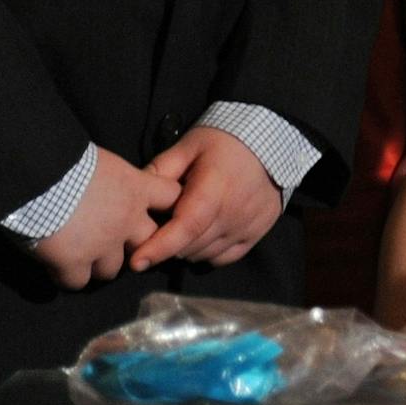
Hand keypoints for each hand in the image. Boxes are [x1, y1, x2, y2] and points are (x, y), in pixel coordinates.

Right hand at [27, 148, 179, 290]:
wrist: (37, 174)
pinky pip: (77, 282)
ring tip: (80, 257)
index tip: (152, 209)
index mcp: (136, 189)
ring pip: (112, 270)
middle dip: (133, 246)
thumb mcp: (100, 161)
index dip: (165, 204)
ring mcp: (103, 245)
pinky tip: (56, 268)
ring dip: (98, 265)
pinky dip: (67, 277)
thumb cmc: (65, 157)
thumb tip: (102, 184)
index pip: (171, 196)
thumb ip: (110, 179)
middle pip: (146, 243)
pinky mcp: (74, 263)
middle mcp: (127, 220)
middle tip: (111, 242)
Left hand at [133, 126, 284, 270]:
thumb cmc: (224, 142)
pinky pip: (224, 257)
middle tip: (154, 233)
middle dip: (166, 246)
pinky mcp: (257, 233)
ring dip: (186, 249)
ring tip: (179, 231)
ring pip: (205, 254)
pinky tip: (201, 237)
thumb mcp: (188, 146)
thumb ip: (160, 170)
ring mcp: (248, 226)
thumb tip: (134, 194)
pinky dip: (207, 253)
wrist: (270, 143)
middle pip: (190, 246)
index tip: (136, 262)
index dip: (159, 247)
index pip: (185, 227)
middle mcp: (233, 213)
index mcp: (214, 189)